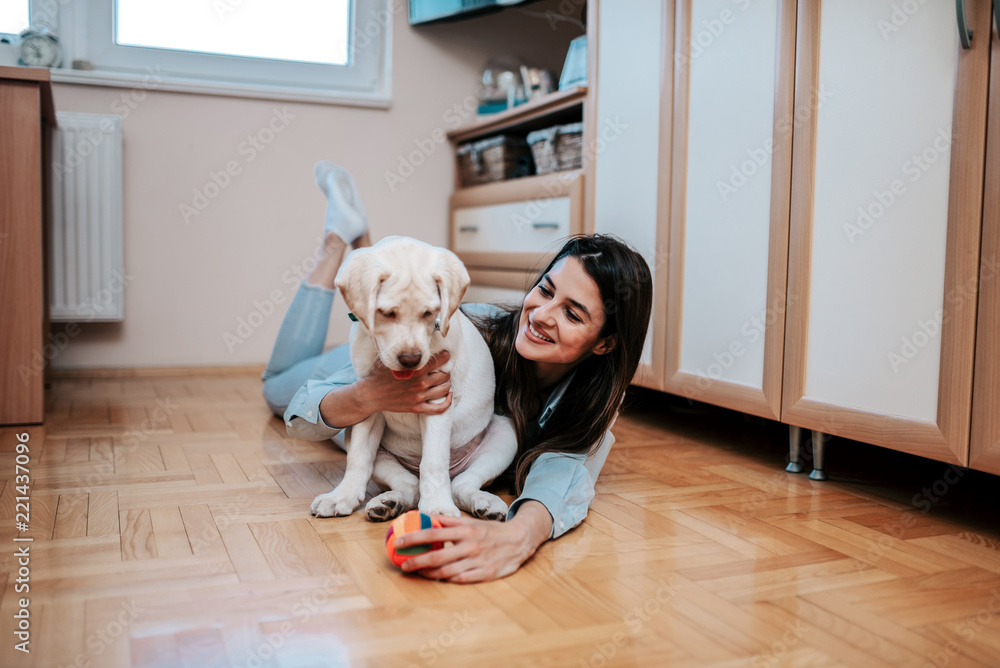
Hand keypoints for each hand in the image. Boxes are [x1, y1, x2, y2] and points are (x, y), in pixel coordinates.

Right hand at [363, 350, 452, 414]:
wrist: (370, 394)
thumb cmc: (379, 375)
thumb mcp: (391, 359)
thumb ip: (404, 354)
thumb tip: (412, 343)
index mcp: (416, 369)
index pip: (439, 360)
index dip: (444, 357)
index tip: (444, 355)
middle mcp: (420, 383)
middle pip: (444, 375)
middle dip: (446, 371)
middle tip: (443, 369)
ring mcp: (419, 396)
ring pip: (444, 390)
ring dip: (447, 384)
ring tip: (444, 380)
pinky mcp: (417, 407)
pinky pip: (438, 408)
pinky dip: (447, 402)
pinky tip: (448, 396)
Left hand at [393, 501, 552, 582]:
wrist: (519, 540)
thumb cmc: (491, 531)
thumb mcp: (471, 522)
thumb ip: (450, 521)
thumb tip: (426, 517)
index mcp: (465, 530)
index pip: (433, 533)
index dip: (414, 538)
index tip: (399, 543)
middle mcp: (470, 545)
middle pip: (437, 556)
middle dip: (416, 561)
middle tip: (403, 564)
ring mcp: (477, 561)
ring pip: (446, 571)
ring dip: (428, 573)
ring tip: (417, 572)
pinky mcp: (485, 574)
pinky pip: (461, 580)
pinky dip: (447, 580)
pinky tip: (438, 579)